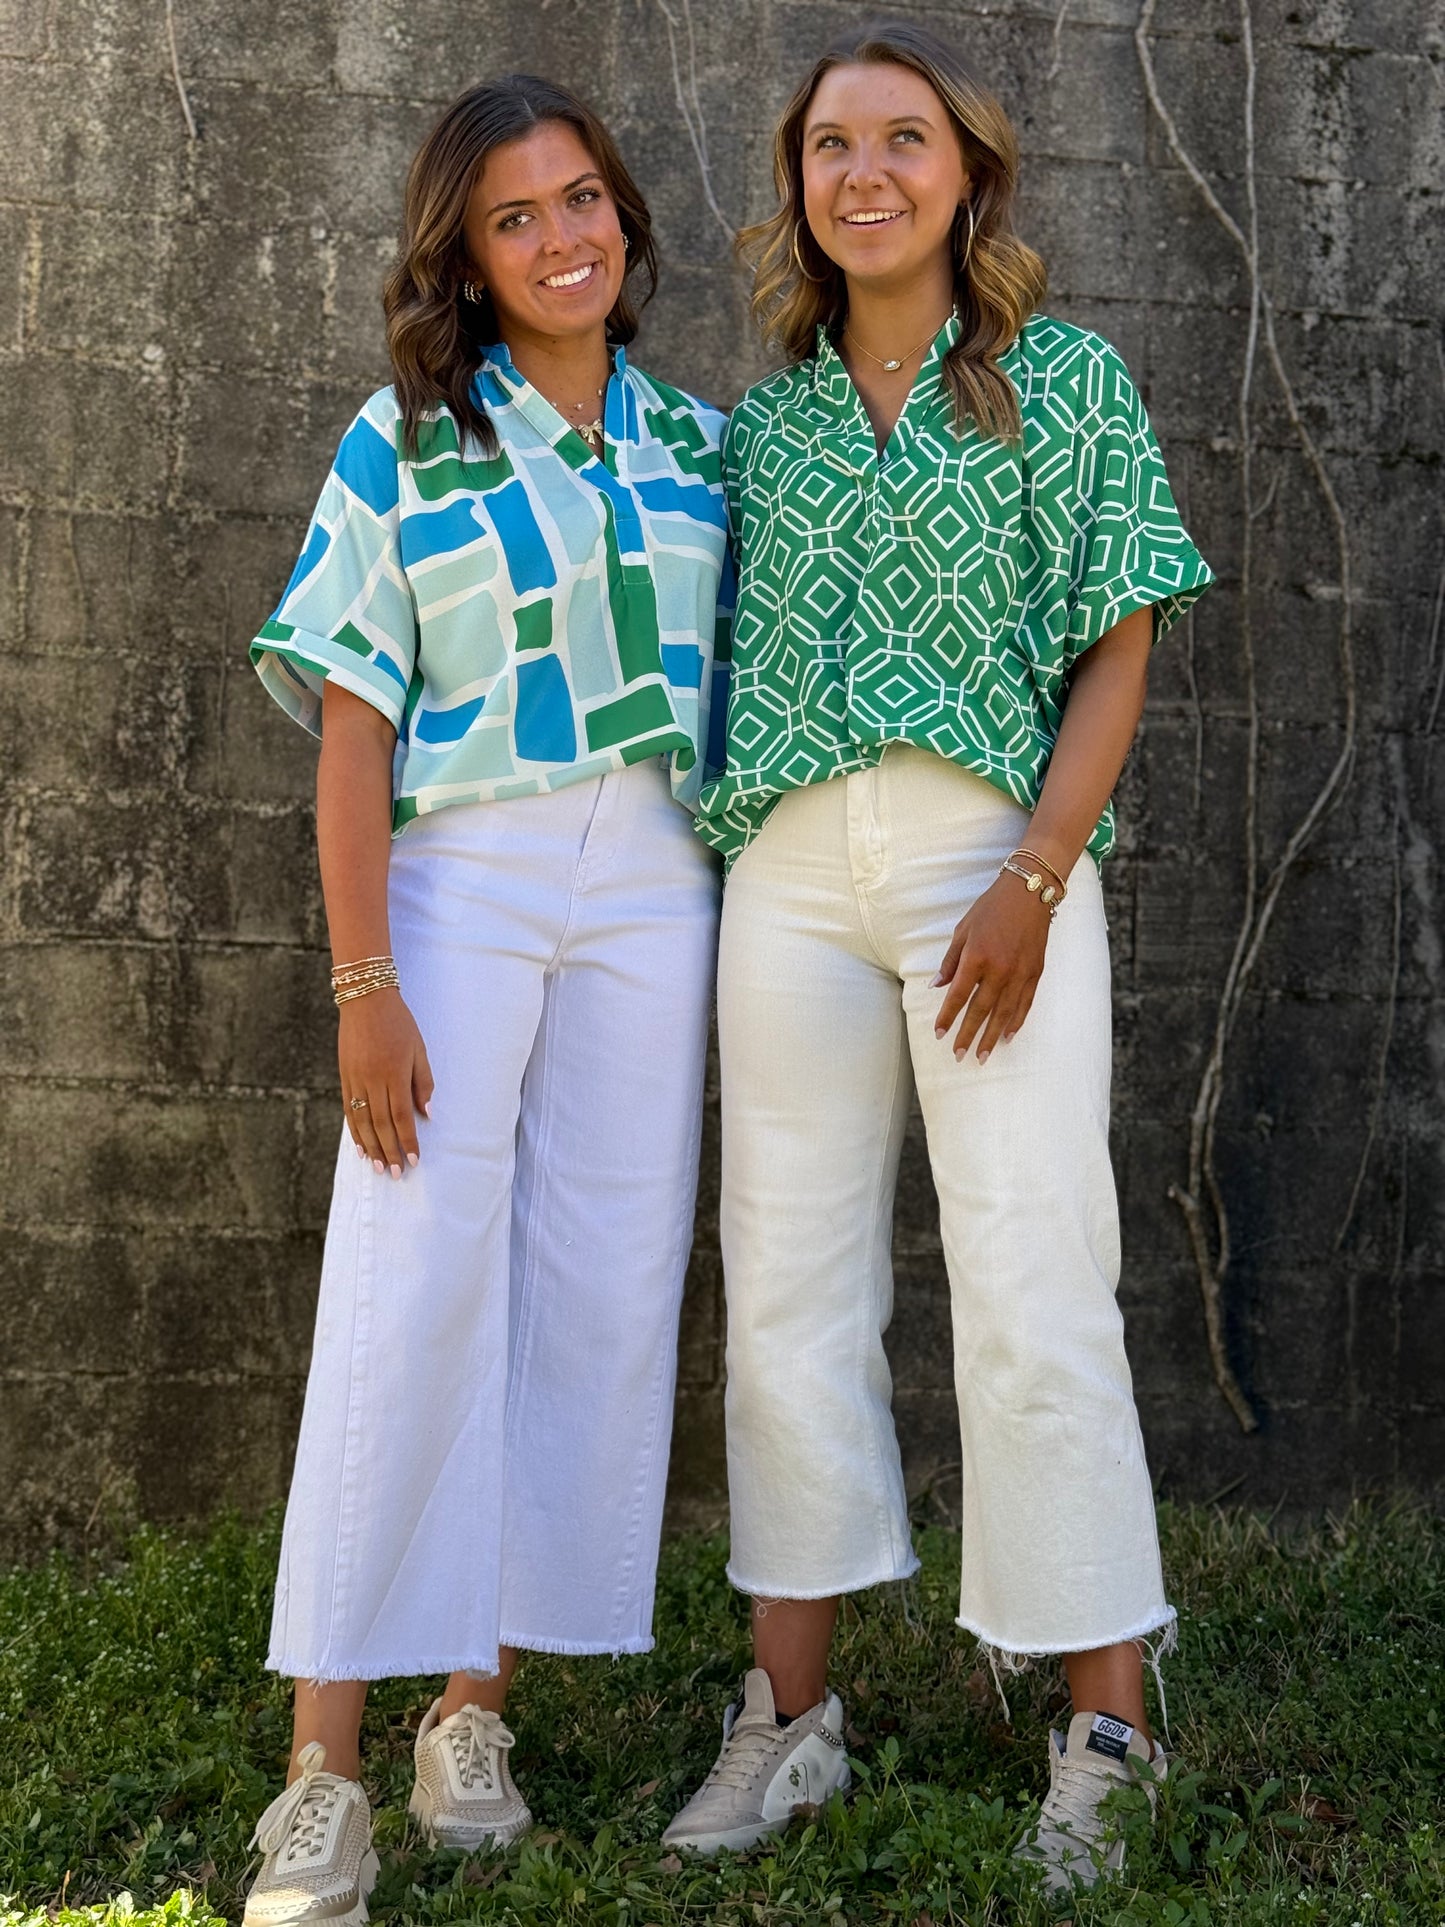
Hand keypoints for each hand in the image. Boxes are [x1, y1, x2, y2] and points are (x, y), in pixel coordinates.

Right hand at [339, 989, 434, 1176]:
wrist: (365, 999)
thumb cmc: (399, 1023)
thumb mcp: (419, 1049)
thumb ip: (423, 1082)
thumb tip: (427, 1114)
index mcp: (394, 1073)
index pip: (401, 1116)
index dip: (407, 1140)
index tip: (414, 1159)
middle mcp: (372, 1080)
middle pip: (380, 1124)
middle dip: (389, 1150)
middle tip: (395, 1173)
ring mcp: (355, 1079)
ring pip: (362, 1121)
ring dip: (370, 1147)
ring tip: (377, 1166)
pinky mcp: (344, 1077)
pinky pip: (349, 1110)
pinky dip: (354, 1131)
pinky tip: (359, 1146)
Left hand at [932, 872, 1049, 1062]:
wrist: (1029, 892)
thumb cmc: (991, 908)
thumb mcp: (963, 930)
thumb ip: (951, 961)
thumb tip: (937, 986)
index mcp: (977, 957)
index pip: (959, 996)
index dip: (948, 1016)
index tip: (940, 1034)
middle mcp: (999, 969)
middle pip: (981, 1010)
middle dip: (969, 1035)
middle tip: (959, 1055)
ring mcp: (1020, 973)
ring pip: (1004, 1013)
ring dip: (992, 1036)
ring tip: (983, 1056)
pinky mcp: (1036, 972)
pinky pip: (1025, 1004)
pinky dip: (1016, 1022)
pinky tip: (1007, 1036)